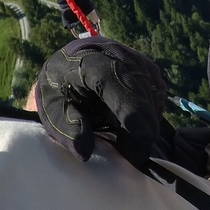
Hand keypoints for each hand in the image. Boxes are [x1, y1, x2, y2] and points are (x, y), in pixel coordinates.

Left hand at [35, 37, 166, 167]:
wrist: (68, 65)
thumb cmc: (59, 91)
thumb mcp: (52, 111)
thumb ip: (67, 128)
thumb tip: (85, 153)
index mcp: (86, 62)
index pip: (115, 80)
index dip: (131, 111)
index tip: (139, 143)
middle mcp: (115, 53)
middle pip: (140, 88)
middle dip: (143, 125)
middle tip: (135, 156)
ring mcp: (135, 57)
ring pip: (153, 92)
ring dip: (148, 120)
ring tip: (131, 144)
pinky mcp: (147, 66)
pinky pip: (157, 93)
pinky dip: (151, 113)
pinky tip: (136, 127)